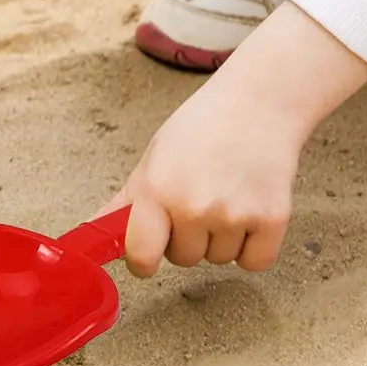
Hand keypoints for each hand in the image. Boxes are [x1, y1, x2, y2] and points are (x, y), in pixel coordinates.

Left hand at [109, 4, 366, 275]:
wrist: (258, 104)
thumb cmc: (202, 126)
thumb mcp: (154, 156)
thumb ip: (126, 201)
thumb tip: (94, 233)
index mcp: (158, 190)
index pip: (141, 256)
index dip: (144, 257)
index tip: (152, 246)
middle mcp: (194, 207)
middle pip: (184, 259)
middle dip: (188, 236)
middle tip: (200, 195)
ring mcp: (234, 216)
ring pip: (219, 259)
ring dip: (222, 237)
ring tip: (228, 192)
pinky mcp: (272, 220)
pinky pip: (254, 262)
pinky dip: (254, 246)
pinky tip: (250, 208)